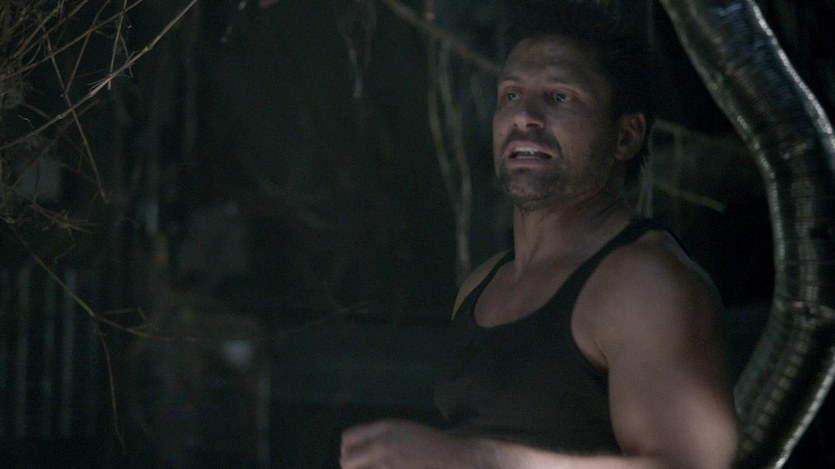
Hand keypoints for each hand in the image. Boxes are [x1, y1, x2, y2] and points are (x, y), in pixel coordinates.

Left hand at [340, 418, 473, 468]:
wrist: (453, 456)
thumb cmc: (427, 442)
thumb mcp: (401, 428)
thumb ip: (377, 434)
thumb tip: (349, 448)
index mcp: (385, 428)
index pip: (348, 437)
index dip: (347, 448)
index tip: (355, 454)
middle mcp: (383, 445)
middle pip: (347, 461)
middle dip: (351, 465)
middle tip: (361, 467)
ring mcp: (389, 466)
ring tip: (376, 467)